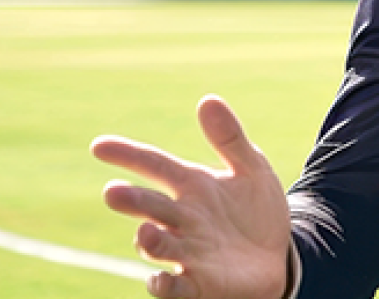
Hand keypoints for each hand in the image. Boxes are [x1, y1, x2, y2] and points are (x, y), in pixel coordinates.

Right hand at [91, 95, 291, 298]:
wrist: (279, 255)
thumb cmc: (257, 211)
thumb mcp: (252, 169)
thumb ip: (230, 138)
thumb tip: (208, 99)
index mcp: (192, 186)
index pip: (154, 165)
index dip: (128, 155)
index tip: (99, 146)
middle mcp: (183, 219)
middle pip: (152, 207)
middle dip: (133, 201)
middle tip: (113, 193)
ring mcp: (188, 253)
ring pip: (160, 246)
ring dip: (150, 241)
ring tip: (146, 232)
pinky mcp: (199, 284)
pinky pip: (176, 288)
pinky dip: (165, 286)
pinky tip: (160, 279)